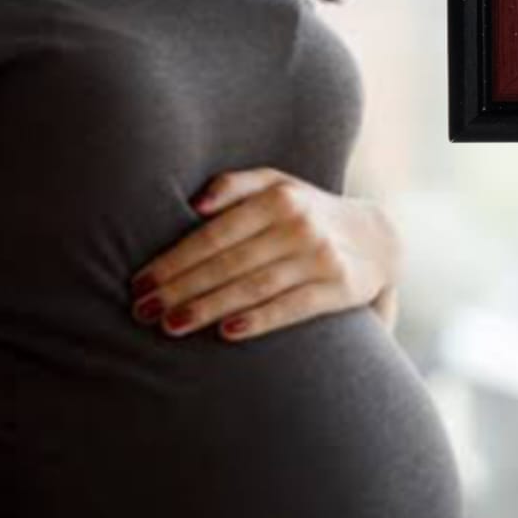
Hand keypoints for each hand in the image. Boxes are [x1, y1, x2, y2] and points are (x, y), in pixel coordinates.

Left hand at [128, 166, 402, 342]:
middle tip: (142, 311)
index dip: (173, 260)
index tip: (139, 283)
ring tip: (170, 326)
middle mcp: (300, 224)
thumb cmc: (309, 212)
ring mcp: (321, 257)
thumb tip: (194, 204)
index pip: (215, 233)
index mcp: (279, 197)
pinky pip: (293, 307)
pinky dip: (260, 320)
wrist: (378, 237)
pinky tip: (227, 333)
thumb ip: (235, 185)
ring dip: (208, 308)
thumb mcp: (279, 184)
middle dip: (180, 288)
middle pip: (229, 262)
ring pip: (254, 286)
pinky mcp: (340, 288)